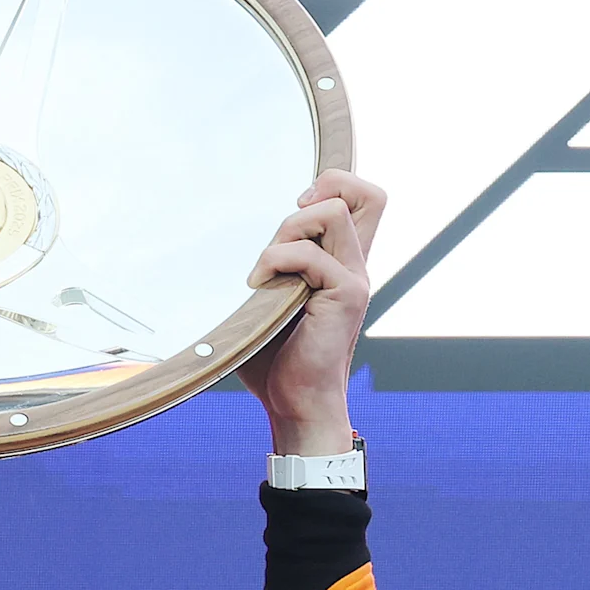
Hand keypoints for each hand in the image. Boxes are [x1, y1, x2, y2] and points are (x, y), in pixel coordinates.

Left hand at [239, 169, 383, 454]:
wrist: (295, 405)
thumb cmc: (276, 360)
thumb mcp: (268, 302)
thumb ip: (267, 267)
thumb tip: (219, 240)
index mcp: (343, 263)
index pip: (366, 200)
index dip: (335, 184)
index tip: (296, 208)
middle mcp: (356, 265)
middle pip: (370, 194)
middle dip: (325, 187)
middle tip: (290, 218)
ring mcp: (354, 279)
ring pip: (333, 212)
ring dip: (288, 229)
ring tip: (266, 266)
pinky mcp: (345, 295)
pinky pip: (309, 254)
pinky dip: (275, 260)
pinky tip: (257, 287)